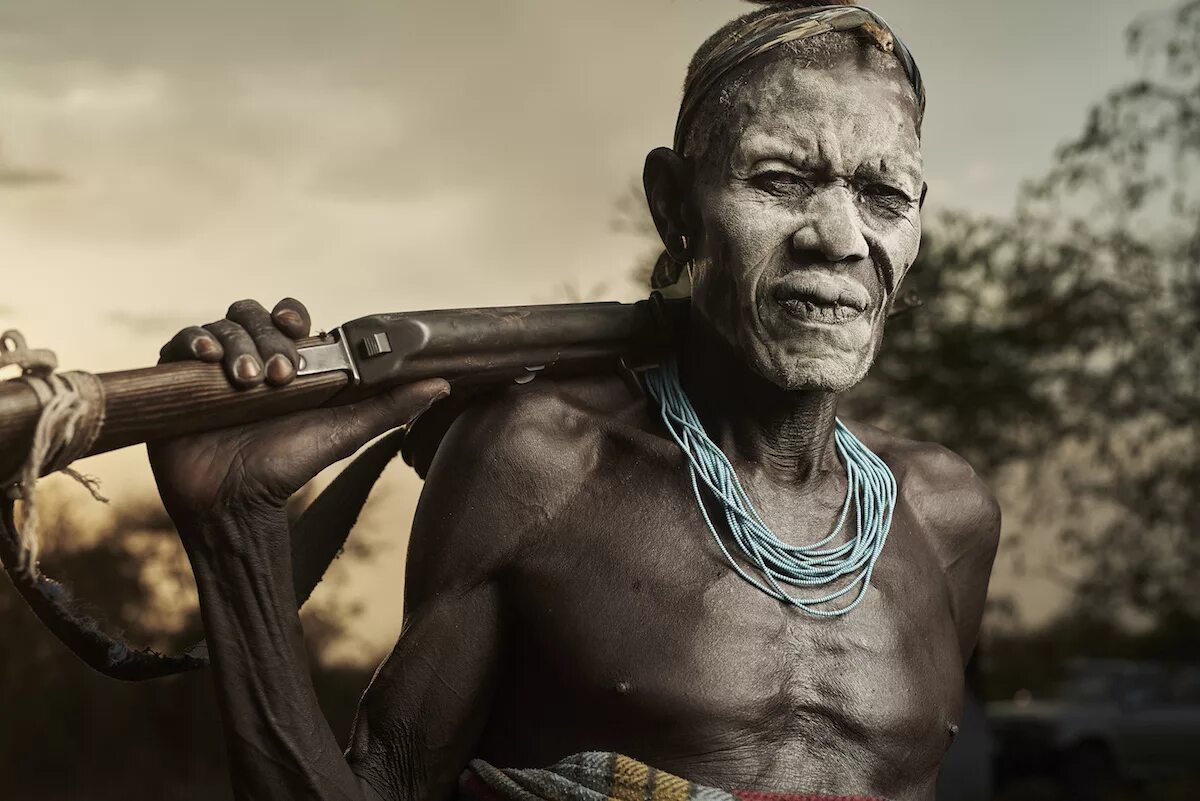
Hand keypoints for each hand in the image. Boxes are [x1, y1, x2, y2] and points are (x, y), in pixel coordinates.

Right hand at [148, 298, 448, 547]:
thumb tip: (441, 384)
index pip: (288, 318)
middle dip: (267, 339)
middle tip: (278, 378)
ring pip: (221, 327)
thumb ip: (390, 406)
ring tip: (248, 383)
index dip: (292, 315)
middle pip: (253, 316)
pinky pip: (181, 343)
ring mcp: (212, 368)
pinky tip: (208, 358)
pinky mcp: (178, 380)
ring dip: (237, 345)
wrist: (235, 504)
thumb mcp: (344, 431)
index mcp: (287, 364)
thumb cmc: (288, 466)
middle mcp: (249, 358)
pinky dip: (195, 342)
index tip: (302, 332)